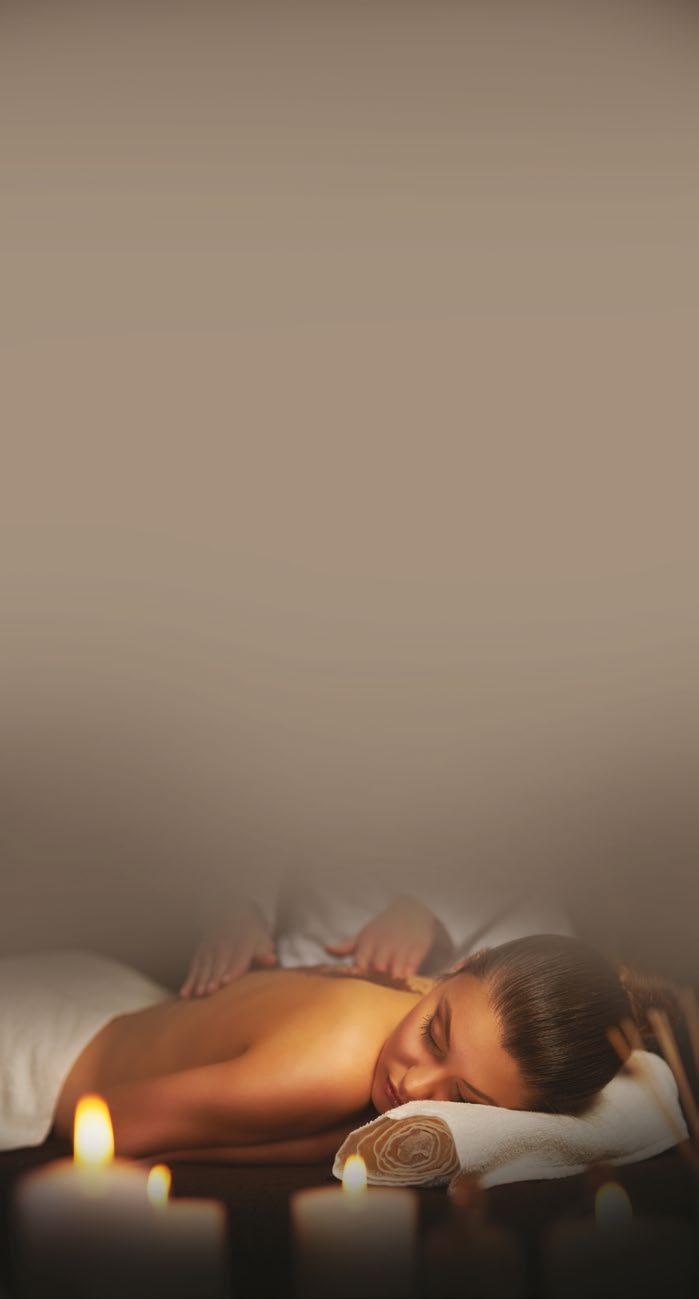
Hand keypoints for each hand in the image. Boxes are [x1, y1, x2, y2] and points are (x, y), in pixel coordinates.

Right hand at [179, 901, 276, 996]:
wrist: (232, 915)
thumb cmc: (251, 937)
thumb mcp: (261, 940)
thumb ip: (263, 953)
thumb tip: (272, 960)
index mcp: (243, 942)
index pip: (237, 957)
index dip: (231, 970)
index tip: (225, 982)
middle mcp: (224, 944)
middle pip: (218, 963)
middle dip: (213, 977)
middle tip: (209, 992)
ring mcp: (210, 947)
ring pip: (204, 965)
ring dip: (199, 980)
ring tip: (197, 995)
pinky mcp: (200, 953)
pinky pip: (194, 967)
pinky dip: (189, 981)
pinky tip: (184, 994)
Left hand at [324, 896, 438, 979]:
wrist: (412, 911)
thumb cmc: (383, 928)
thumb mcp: (365, 935)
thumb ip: (346, 946)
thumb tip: (326, 949)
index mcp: (368, 941)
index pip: (359, 964)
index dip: (360, 975)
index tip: (361, 984)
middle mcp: (383, 944)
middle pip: (377, 969)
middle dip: (378, 979)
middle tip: (379, 988)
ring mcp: (401, 946)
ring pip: (395, 970)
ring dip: (394, 978)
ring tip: (394, 983)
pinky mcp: (417, 948)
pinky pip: (412, 966)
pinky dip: (409, 973)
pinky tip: (408, 975)